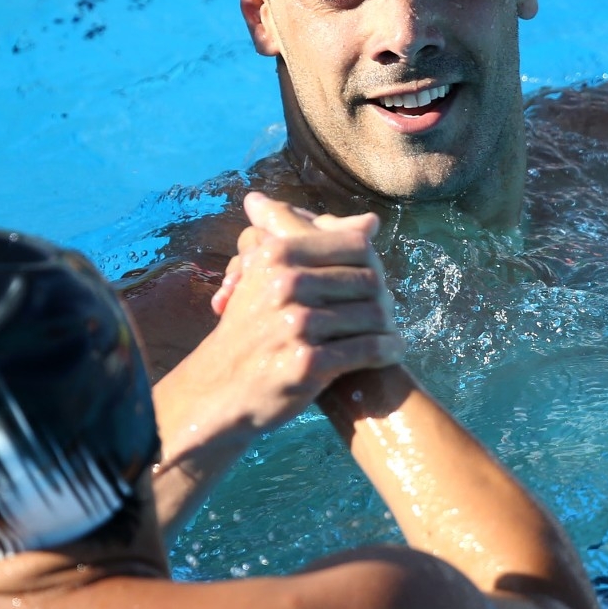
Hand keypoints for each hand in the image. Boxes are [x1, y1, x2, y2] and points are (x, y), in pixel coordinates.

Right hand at [150, 192, 402, 537]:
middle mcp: (285, 283)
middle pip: (370, 279)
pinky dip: (386, 351)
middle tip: (383, 313)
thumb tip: (372, 220)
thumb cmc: (252, 328)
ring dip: (387, 327)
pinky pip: (368, 349)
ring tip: (386, 333)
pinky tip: (388, 353)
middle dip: (382, 298)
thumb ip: (319, 245)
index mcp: (277, 253)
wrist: (219, 388)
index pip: (355, 244)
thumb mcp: (270, 275)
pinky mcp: (306, 363)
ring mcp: (295, 323)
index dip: (371, 262)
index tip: (369, 281)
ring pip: (374, 314)